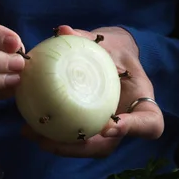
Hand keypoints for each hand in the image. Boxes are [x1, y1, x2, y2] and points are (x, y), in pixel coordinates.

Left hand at [22, 25, 163, 157]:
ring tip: (34, 136)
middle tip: (50, 141)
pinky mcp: (90, 129)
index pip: (149, 124)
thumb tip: (63, 30)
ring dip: (60, 147)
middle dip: (78, 148)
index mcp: (143, 104)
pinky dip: (52, 137)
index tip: (110, 127)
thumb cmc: (116, 53)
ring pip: (88, 148)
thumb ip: (88, 39)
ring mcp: (108, 131)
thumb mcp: (109, 43)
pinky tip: (30, 128)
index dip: (132, 129)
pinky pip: (74, 139)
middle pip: (108, 146)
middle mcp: (126, 124)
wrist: (113, 61)